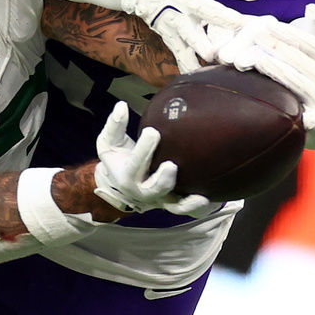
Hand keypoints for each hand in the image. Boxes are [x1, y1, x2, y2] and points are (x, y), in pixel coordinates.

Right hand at [93, 102, 207, 214]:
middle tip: (171, 165)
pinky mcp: (171, 202)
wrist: (121, 181)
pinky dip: (193, 206)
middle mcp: (141, 191)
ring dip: (183, 200)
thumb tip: (121, 105)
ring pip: (171, 205)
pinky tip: (205, 197)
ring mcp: (158, 199)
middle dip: (161, 179)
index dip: (143, 150)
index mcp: (125, 176)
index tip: (152, 131)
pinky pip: (183, 208)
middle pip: (152, 189)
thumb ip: (115, 125)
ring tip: (197, 192)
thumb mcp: (110, 141)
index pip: (134, 165)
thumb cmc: (118, 157)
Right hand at [119, 0, 261, 71]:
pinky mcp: (169, 35)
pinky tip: (198, 77)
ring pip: (190, 34)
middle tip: (240, 25)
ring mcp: (177, 19)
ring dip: (200, 45)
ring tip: (213, 56)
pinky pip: (178, 52)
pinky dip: (186, 65)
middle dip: (223, 19)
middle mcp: (189, 0)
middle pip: (207, 10)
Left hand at [205, 4, 314, 131]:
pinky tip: (285, 108)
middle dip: (277, 49)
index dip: (290, 34)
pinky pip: (309, 116)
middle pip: (302, 63)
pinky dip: (304, 116)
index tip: (269, 25)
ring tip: (256, 59)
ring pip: (299, 84)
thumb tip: (311, 8)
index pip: (311, 44)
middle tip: (255, 37)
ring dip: (277, 71)